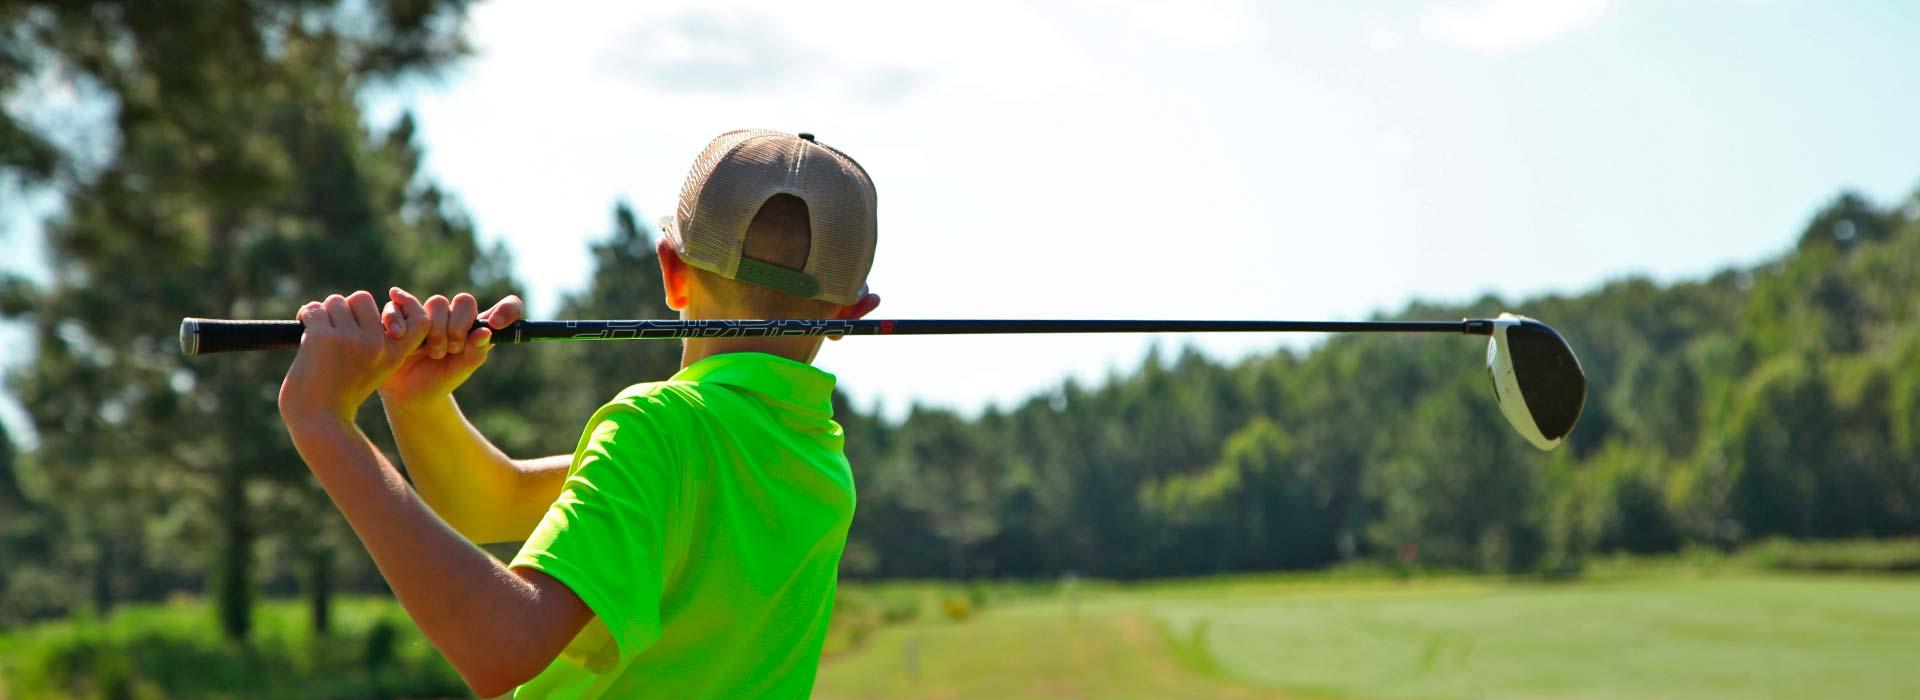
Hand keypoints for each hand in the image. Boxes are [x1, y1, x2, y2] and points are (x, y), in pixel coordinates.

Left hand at [280, 291, 428, 424]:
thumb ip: (382, 341)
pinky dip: (306, 316)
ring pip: (335, 301)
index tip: (384, 312)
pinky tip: (305, 334)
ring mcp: (349, 339)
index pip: (419, 317)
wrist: (317, 420)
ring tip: (320, 340)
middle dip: (346, 309)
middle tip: (337, 334)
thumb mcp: (377, 369)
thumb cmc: (343, 393)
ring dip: (323, 315)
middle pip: (362, 298)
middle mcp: (376, 344)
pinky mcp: (322, 337)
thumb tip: (376, 299)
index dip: (405, 306)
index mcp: (394, 353)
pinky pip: (314, 309)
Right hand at [377, 288, 523, 409]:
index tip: (497, 324)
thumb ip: (476, 352)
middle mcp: (454, 316)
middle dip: (458, 328)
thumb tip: (485, 331)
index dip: (507, 309)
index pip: (505, 307)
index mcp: (476, 328)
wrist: (407, 394)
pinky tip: (398, 335)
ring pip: (437, 302)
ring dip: (435, 330)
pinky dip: (402, 318)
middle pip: (464, 301)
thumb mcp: (461, 371)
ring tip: (429, 353)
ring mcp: (429, 313)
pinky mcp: (402, 314)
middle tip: (452, 351)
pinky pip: (403, 303)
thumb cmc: (439, 381)